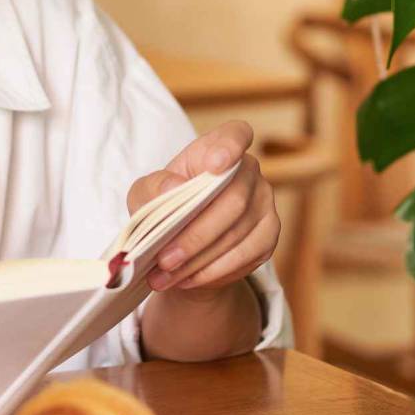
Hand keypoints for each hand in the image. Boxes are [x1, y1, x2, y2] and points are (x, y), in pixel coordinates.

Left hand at [126, 120, 278, 295]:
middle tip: (165, 259)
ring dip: (199, 259)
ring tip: (167, 276)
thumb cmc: (165, 210)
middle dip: (195, 235)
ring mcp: (264, 202)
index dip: (229, 147)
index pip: (235, 135)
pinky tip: (188, 279)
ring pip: (238, 233)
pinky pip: (247, 256)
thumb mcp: (145, 196)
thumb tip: (173, 188)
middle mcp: (248, 171)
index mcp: (217, 148)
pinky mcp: (269, 235)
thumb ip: (152, 188)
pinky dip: (214, 271)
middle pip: (233, 200)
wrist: (184, 249)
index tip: (214, 165)